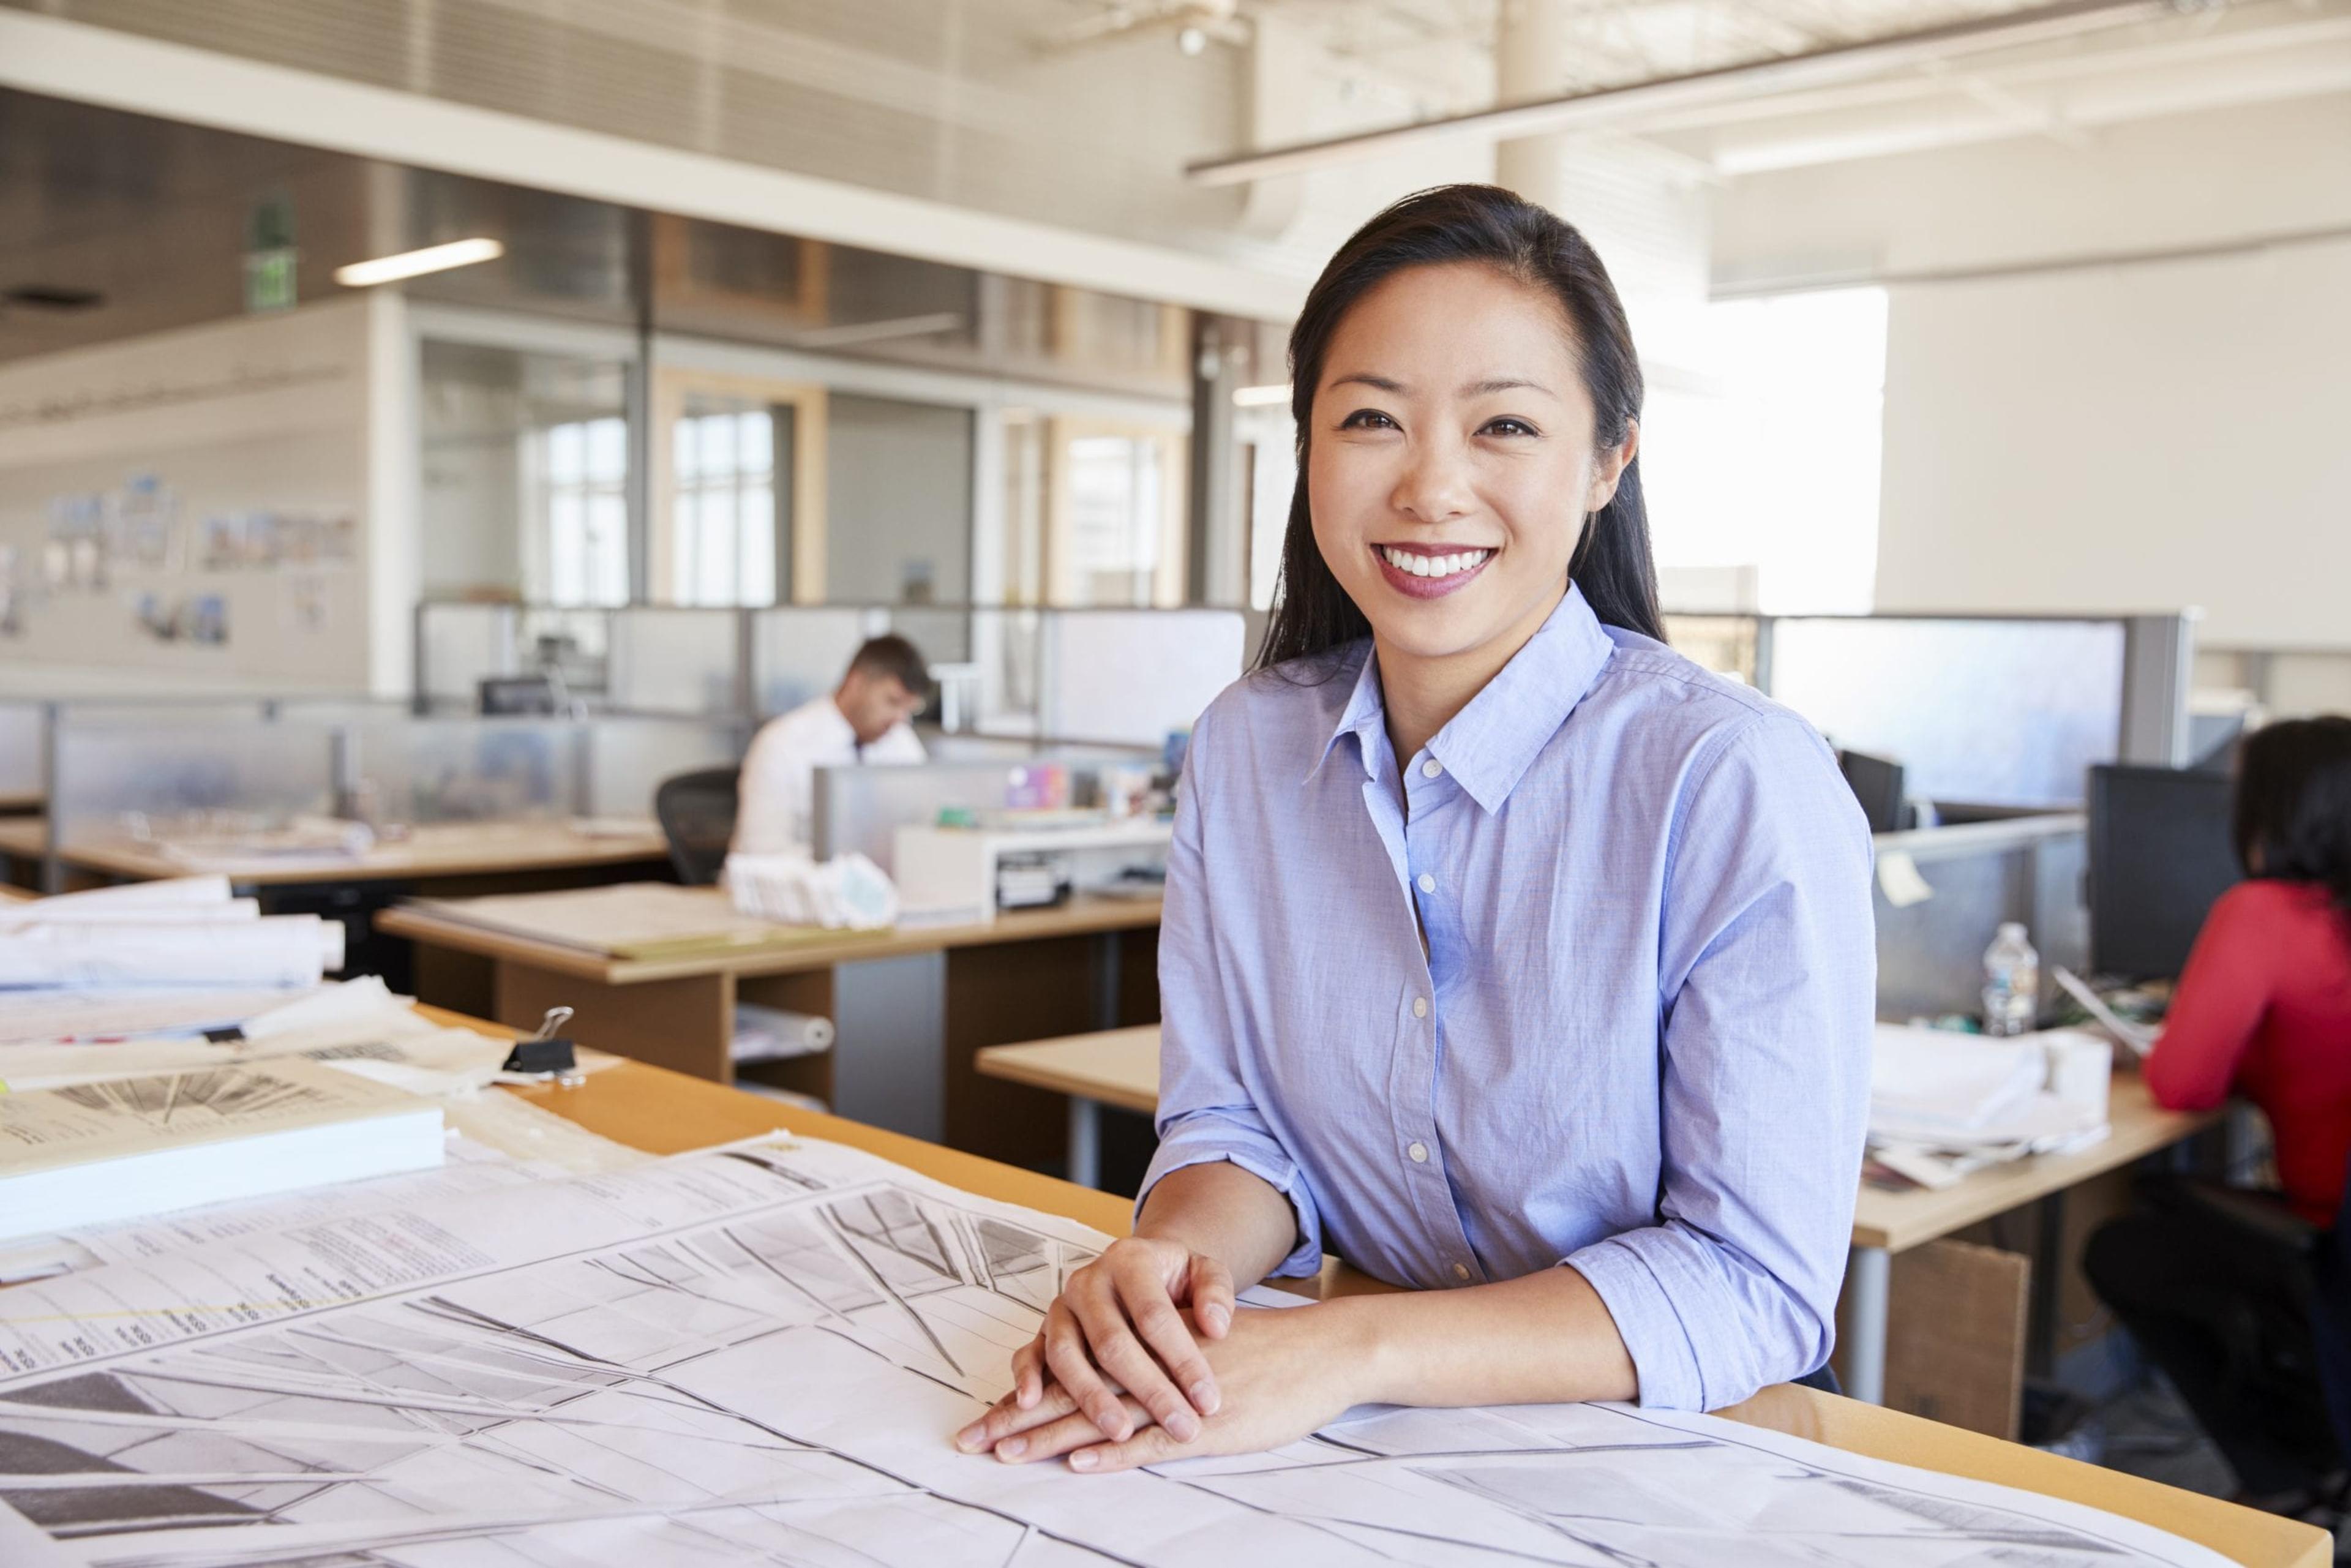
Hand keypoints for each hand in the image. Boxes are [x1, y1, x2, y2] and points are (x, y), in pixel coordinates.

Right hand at [957, 1235, 1235, 1447]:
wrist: (1139, 1267)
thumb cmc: (1175, 1277)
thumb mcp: (1204, 1270)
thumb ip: (1215, 1293)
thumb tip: (1216, 1327)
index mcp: (1130, 1260)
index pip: (1155, 1316)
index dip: (1183, 1360)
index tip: (1208, 1400)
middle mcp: (1089, 1282)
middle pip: (1112, 1341)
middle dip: (1148, 1390)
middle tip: (1180, 1427)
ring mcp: (1061, 1307)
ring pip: (1067, 1353)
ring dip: (1092, 1397)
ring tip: (1121, 1432)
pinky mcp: (1042, 1331)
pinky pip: (1027, 1353)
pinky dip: (1025, 1378)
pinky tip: (1033, 1405)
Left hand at [958, 1304, 1366, 1473]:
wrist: (1322, 1350)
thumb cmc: (1266, 1351)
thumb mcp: (1205, 1344)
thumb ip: (1162, 1359)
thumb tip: (1120, 1381)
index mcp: (1149, 1344)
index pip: (1076, 1366)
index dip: (1029, 1391)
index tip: (987, 1414)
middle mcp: (1154, 1364)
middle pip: (1074, 1390)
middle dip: (1019, 1417)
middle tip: (971, 1439)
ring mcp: (1178, 1396)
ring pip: (1103, 1414)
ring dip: (1051, 1435)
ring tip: (1006, 1453)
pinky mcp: (1208, 1426)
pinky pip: (1153, 1439)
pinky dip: (1115, 1450)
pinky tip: (1081, 1460)